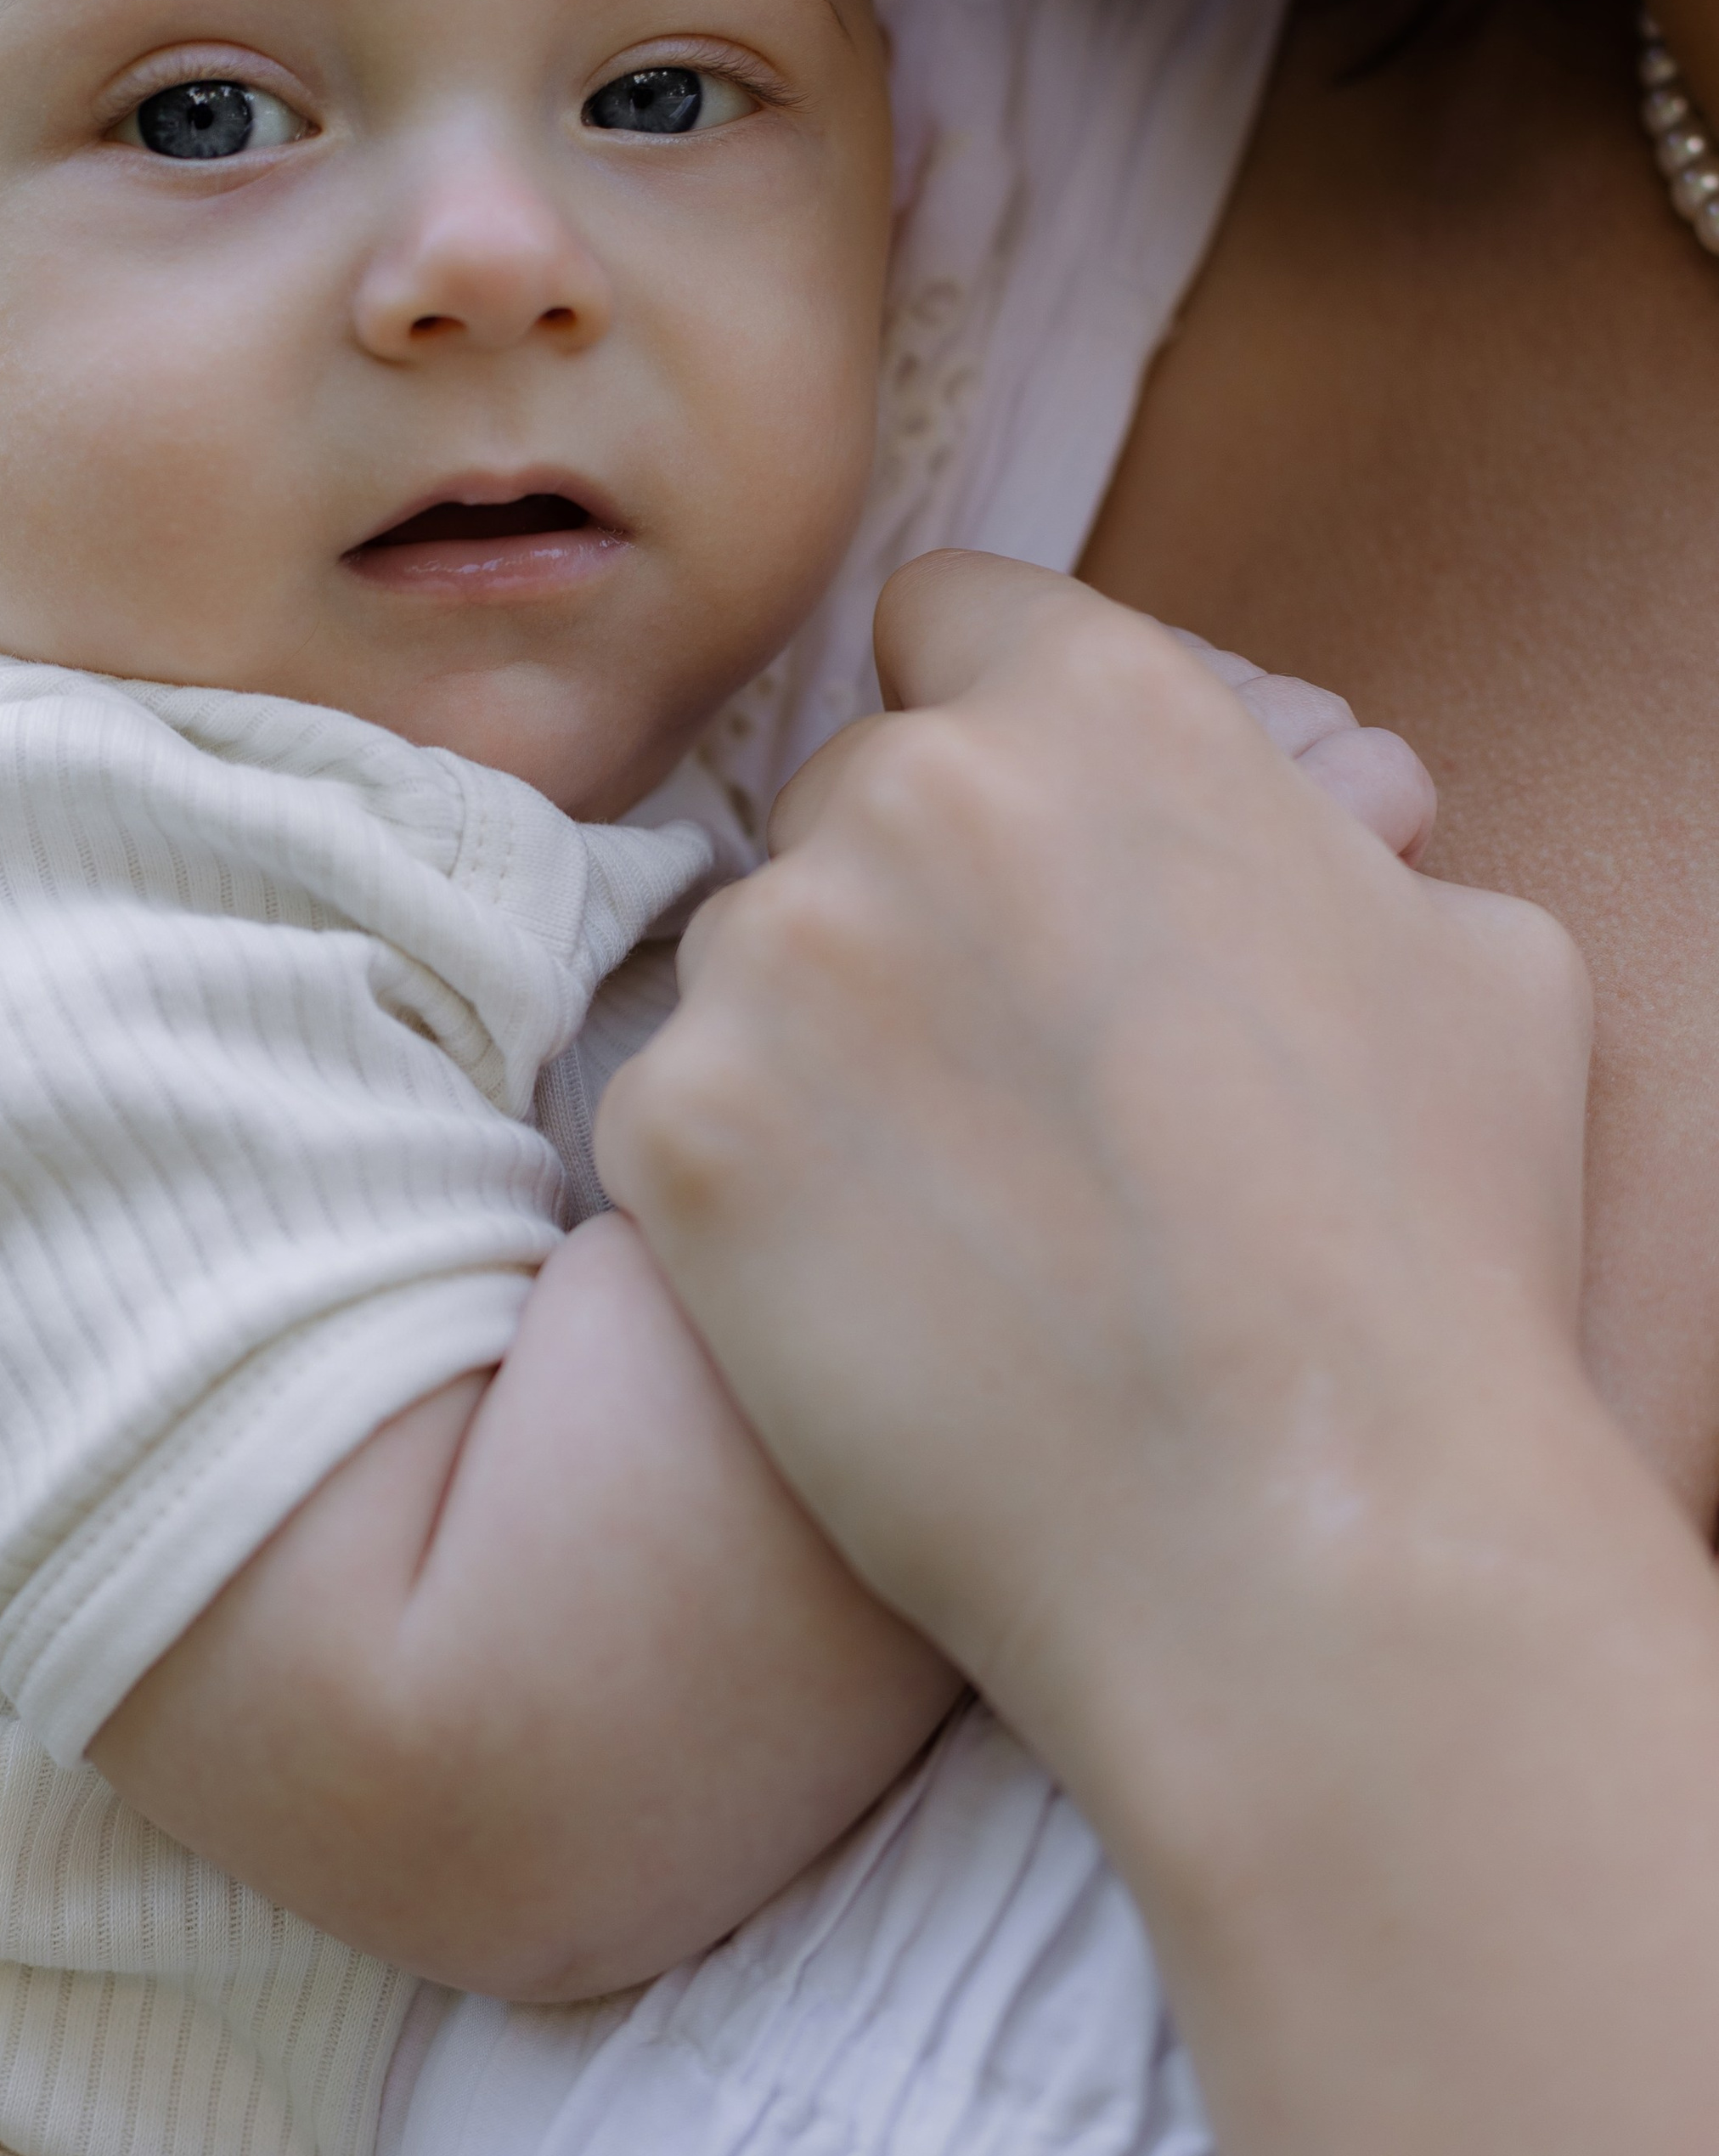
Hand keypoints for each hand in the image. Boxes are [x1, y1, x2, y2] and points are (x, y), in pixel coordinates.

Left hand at [600, 552, 1590, 1833]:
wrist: (1306, 1537)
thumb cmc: (1428, 1262)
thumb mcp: (1474, 971)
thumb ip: (1326, 839)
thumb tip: (1312, 820)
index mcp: (1106, 710)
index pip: (950, 618)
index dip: (978, 718)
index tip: (1000, 834)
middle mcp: (918, 791)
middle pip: (846, 794)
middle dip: (908, 898)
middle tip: (1005, 1074)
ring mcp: (778, 958)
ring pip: (754, 955)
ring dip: (823, 1042)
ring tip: (958, 1212)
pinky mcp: (679, 1128)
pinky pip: (686, 1109)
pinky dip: (752, 1188)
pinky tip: (876, 1291)